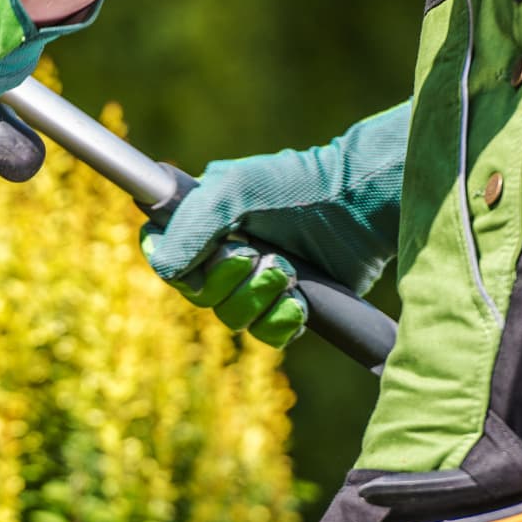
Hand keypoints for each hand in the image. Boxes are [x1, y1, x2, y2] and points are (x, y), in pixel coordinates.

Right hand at [142, 102, 408, 346]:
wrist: (358, 205)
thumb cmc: (294, 186)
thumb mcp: (232, 191)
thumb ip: (189, 227)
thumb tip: (164, 269)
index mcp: (203, 221)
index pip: (163, 256)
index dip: (176, 267)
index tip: (197, 263)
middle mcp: (225, 254)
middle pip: (198, 295)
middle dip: (228, 281)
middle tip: (261, 256)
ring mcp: (258, 282)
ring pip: (233, 318)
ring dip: (259, 299)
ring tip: (288, 273)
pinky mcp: (290, 305)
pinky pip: (267, 334)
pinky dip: (280, 322)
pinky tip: (300, 302)